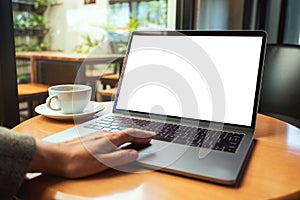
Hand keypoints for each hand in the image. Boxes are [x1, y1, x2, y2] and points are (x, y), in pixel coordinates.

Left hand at [29, 128, 155, 177]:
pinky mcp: (91, 137)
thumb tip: (134, 153)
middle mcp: (105, 134)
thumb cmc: (78, 162)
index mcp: (110, 139)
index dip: (144, 134)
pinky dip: (118, 137)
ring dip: (129, 136)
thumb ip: (120, 158)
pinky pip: (110, 135)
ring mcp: (97, 134)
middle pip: (126, 132)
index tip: (153, 135)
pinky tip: (116, 142)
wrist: (57, 157)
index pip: (131, 133)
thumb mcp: (102, 163)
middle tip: (148, 138)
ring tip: (135, 140)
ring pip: (117, 133)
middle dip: (138, 135)